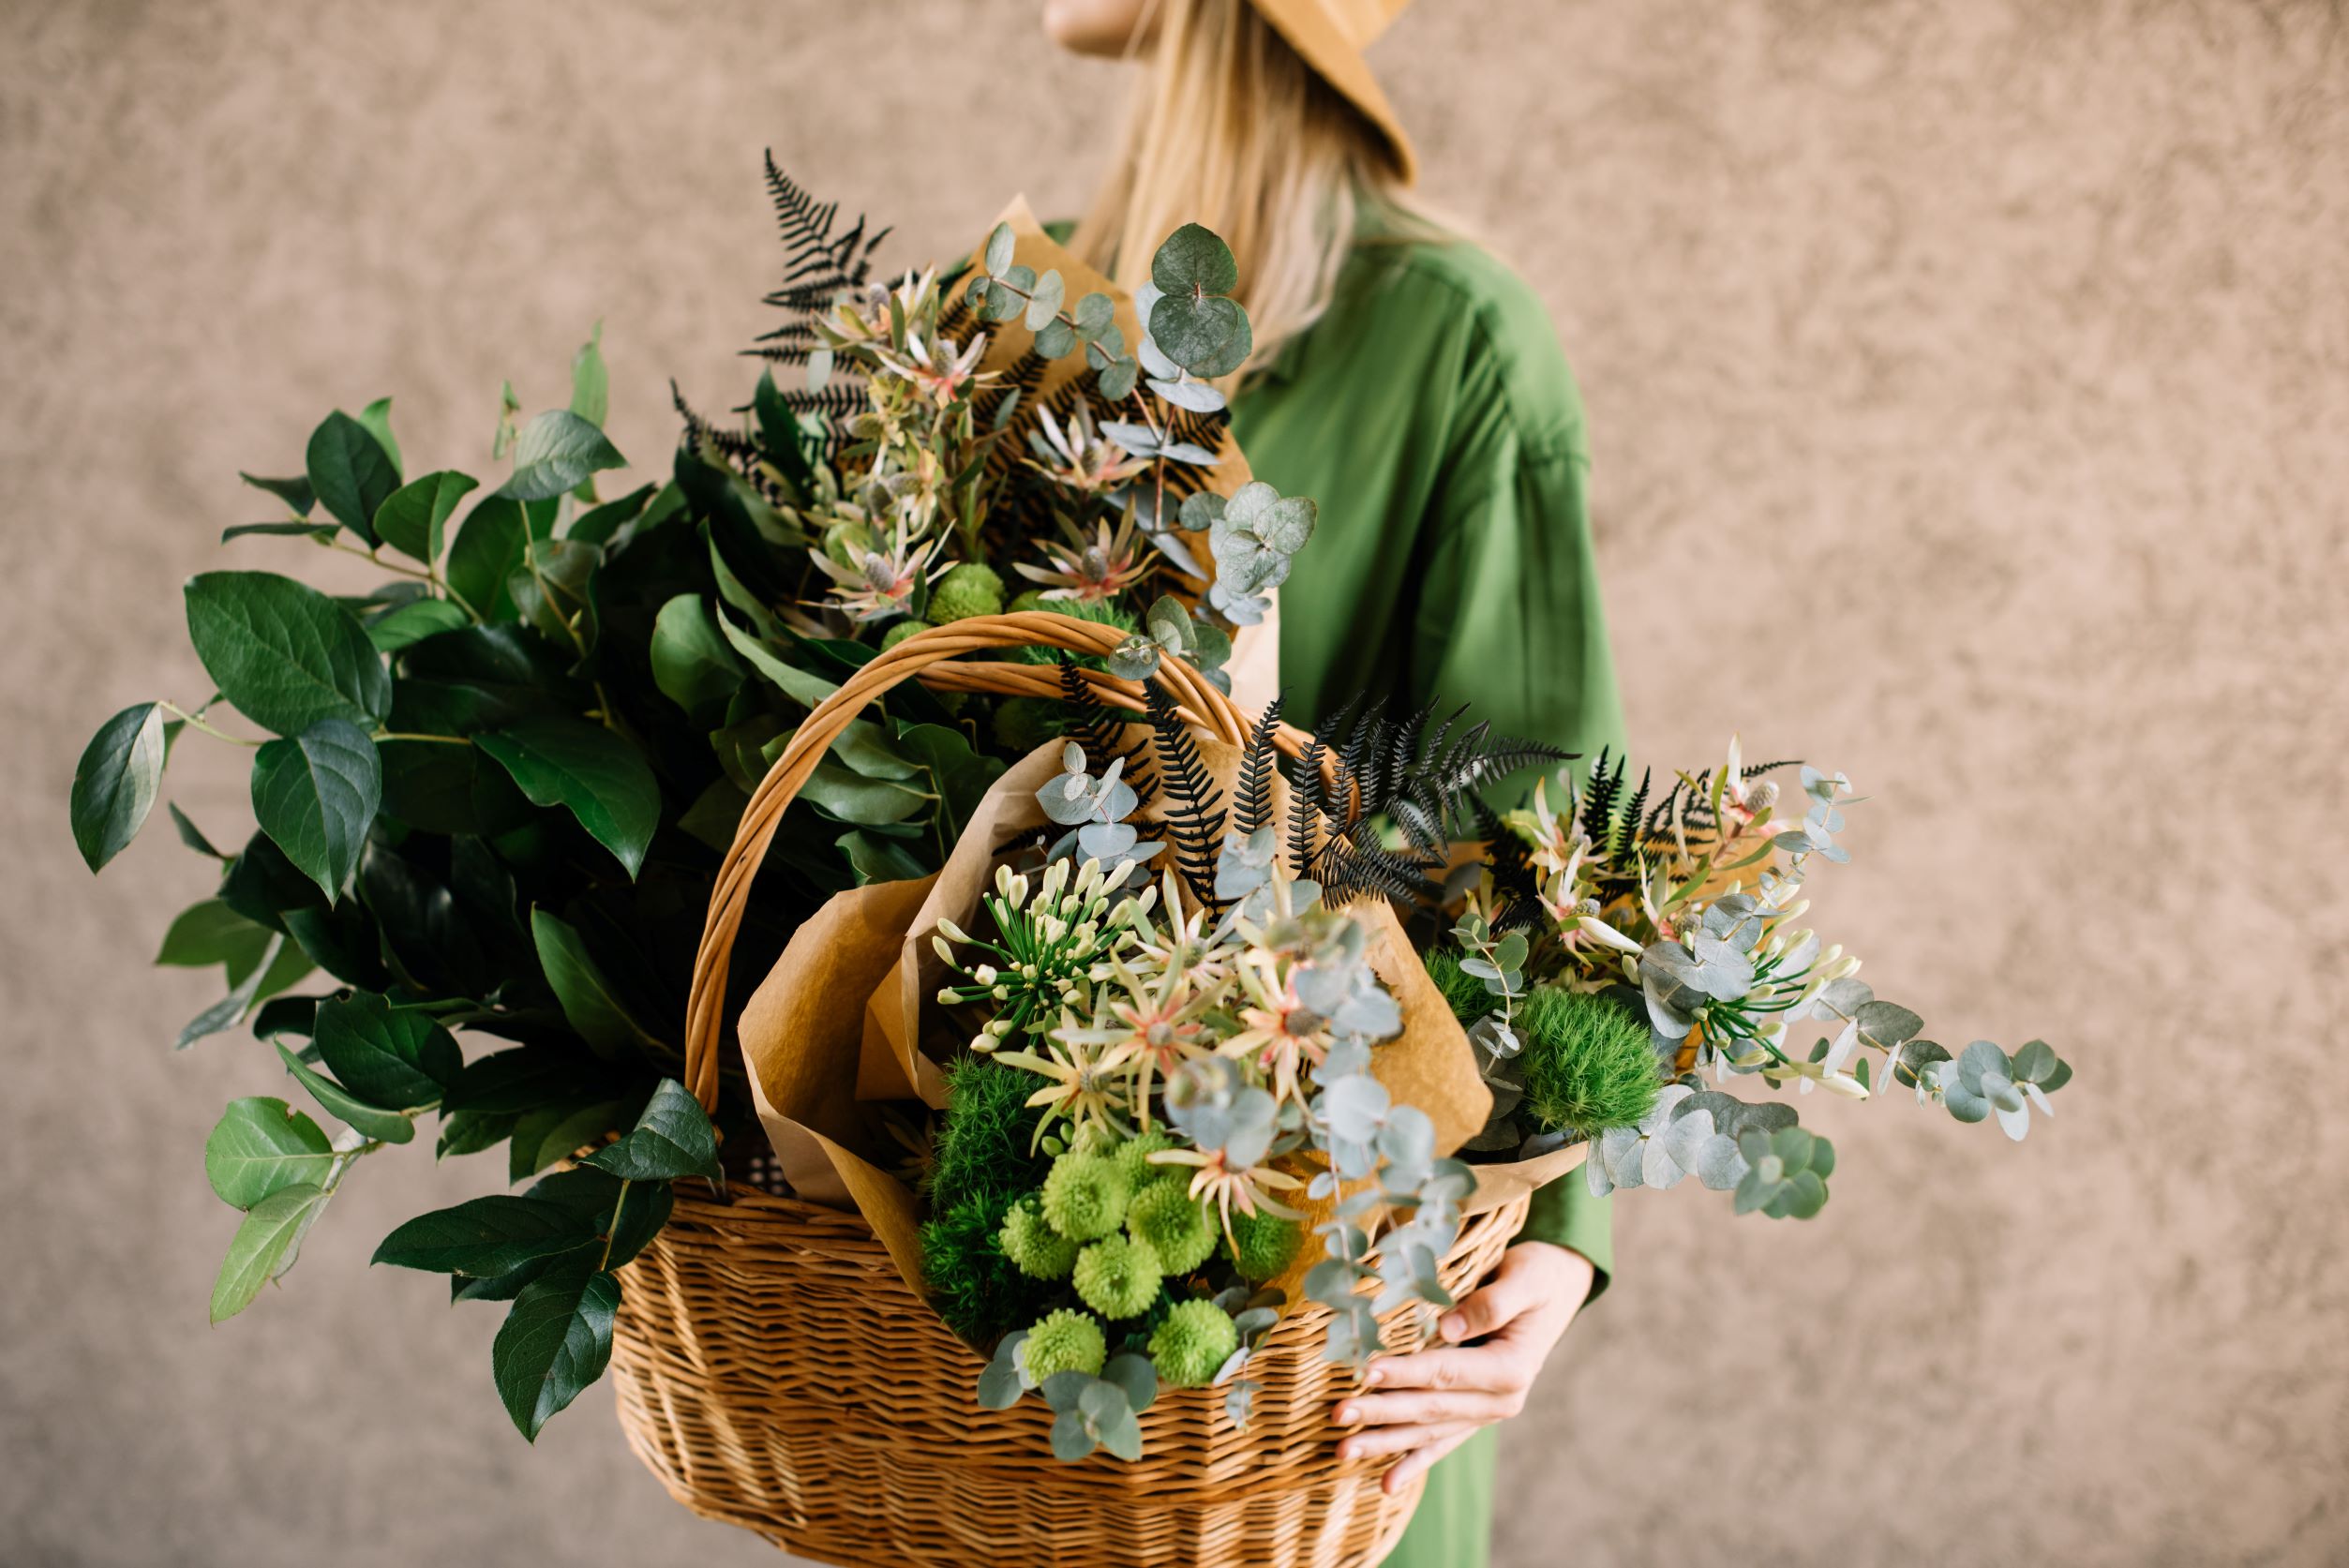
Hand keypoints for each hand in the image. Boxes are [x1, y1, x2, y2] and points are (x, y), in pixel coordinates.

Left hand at [1332, 1241, 1595, 1493]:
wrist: (1558, 1288)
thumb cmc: (1538, 1276)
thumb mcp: (1525, 1278)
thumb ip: (1491, 1304)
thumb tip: (1447, 1328)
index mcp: (1511, 1368)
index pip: (1446, 1372)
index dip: (1405, 1373)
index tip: (1366, 1373)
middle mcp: (1501, 1400)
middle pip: (1430, 1408)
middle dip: (1381, 1413)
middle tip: (1338, 1413)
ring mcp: (1487, 1411)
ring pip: (1429, 1432)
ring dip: (1385, 1442)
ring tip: (1343, 1451)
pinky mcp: (1476, 1412)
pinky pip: (1441, 1441)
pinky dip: (1413, 1461)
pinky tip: (1386, 1484)